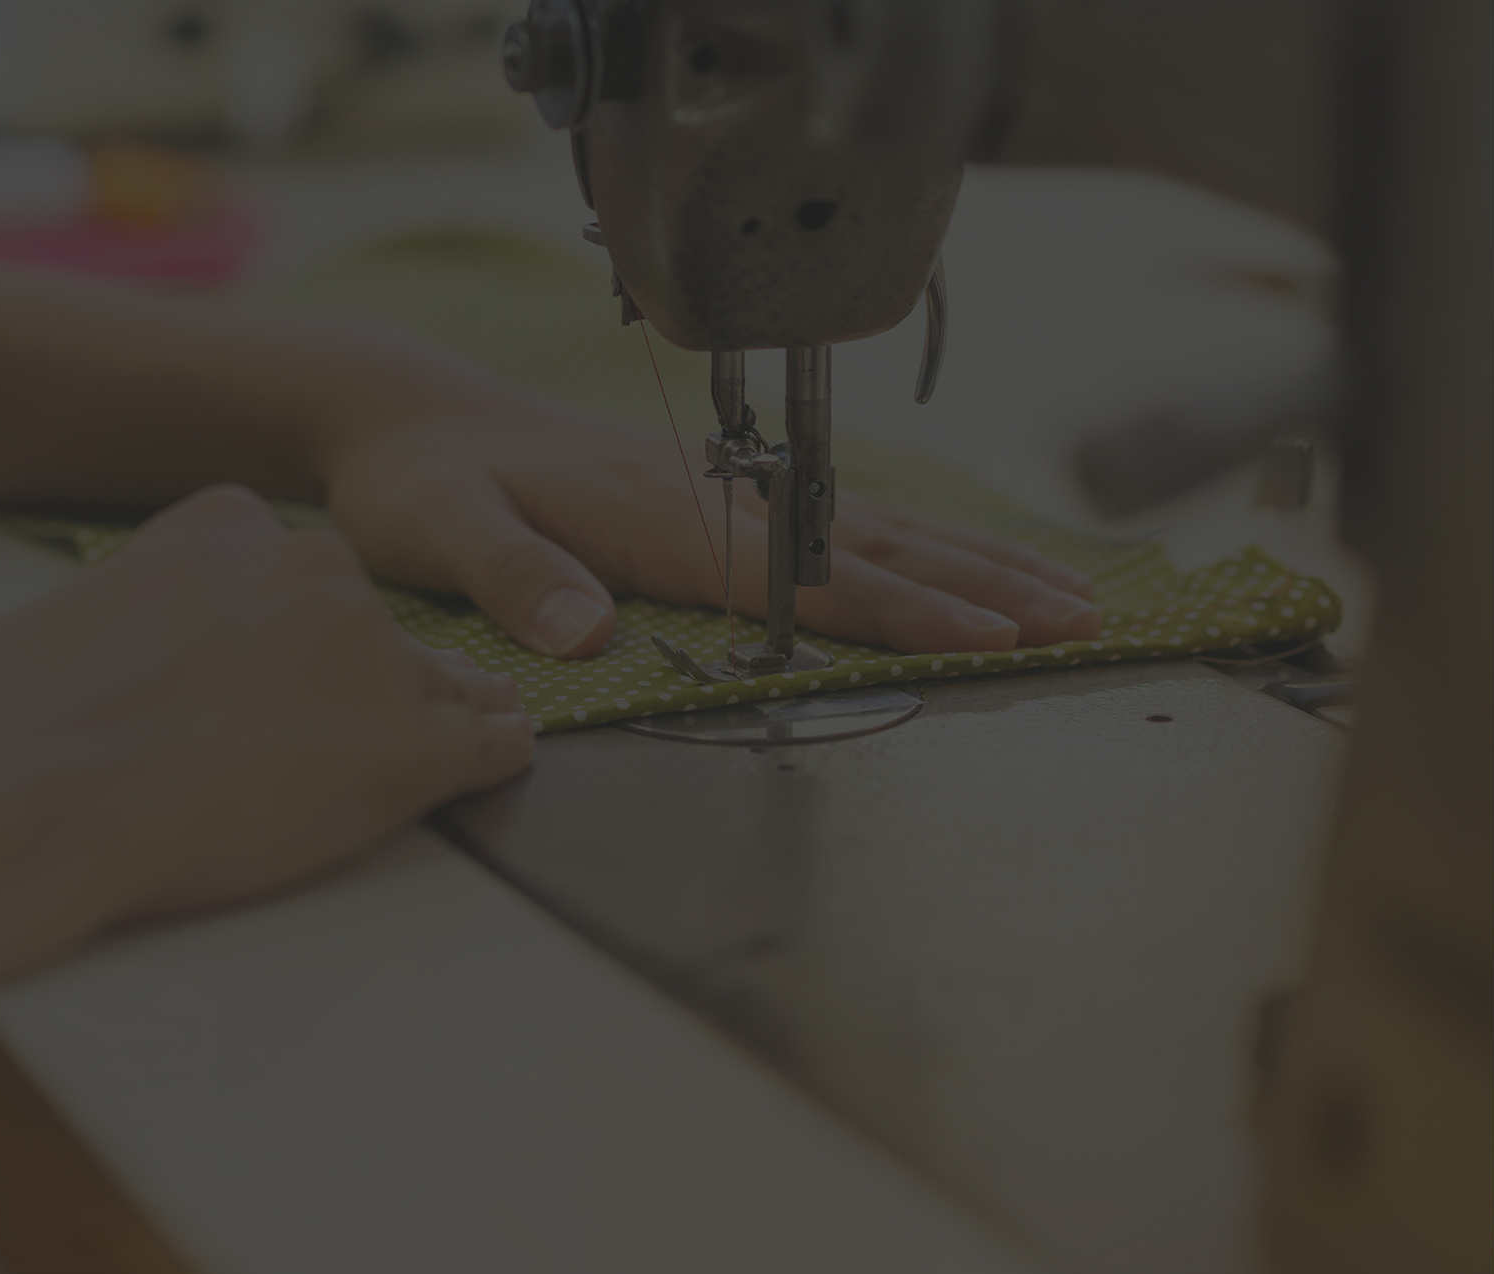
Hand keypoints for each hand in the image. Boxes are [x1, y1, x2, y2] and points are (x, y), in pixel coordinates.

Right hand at [0, 484, 532, 976]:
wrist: (30, 805)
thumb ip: (0, 641)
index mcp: (226, 527)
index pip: (294, 575)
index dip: (280, 642)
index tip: (252, 692)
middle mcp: (319, 568)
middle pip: (370, 628)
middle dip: (347, 686)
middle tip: (296, 755)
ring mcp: (381, 653)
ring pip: (445, 684)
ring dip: (419, 729)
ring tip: (364, 788)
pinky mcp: (421, 744)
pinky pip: (497, 744)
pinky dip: (480, 769)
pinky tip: (442, 793)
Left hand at [323, 382, 1100, 658]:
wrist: (412, 413)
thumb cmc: (421, 478)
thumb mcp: (436, 529)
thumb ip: (512, 576)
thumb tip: (588, 634)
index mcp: (653, 511)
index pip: (798, 573)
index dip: (898, 612)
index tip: (985, 640)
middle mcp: (705, 490)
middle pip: (867, 543)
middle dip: (979, 587)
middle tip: (1081, 622)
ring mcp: (719, 484)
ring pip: (870, 523)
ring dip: (971, 561)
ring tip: (1063, 592)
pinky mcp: (716, 485)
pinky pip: (838, 513)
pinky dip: (916, 539)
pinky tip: (961, 559)